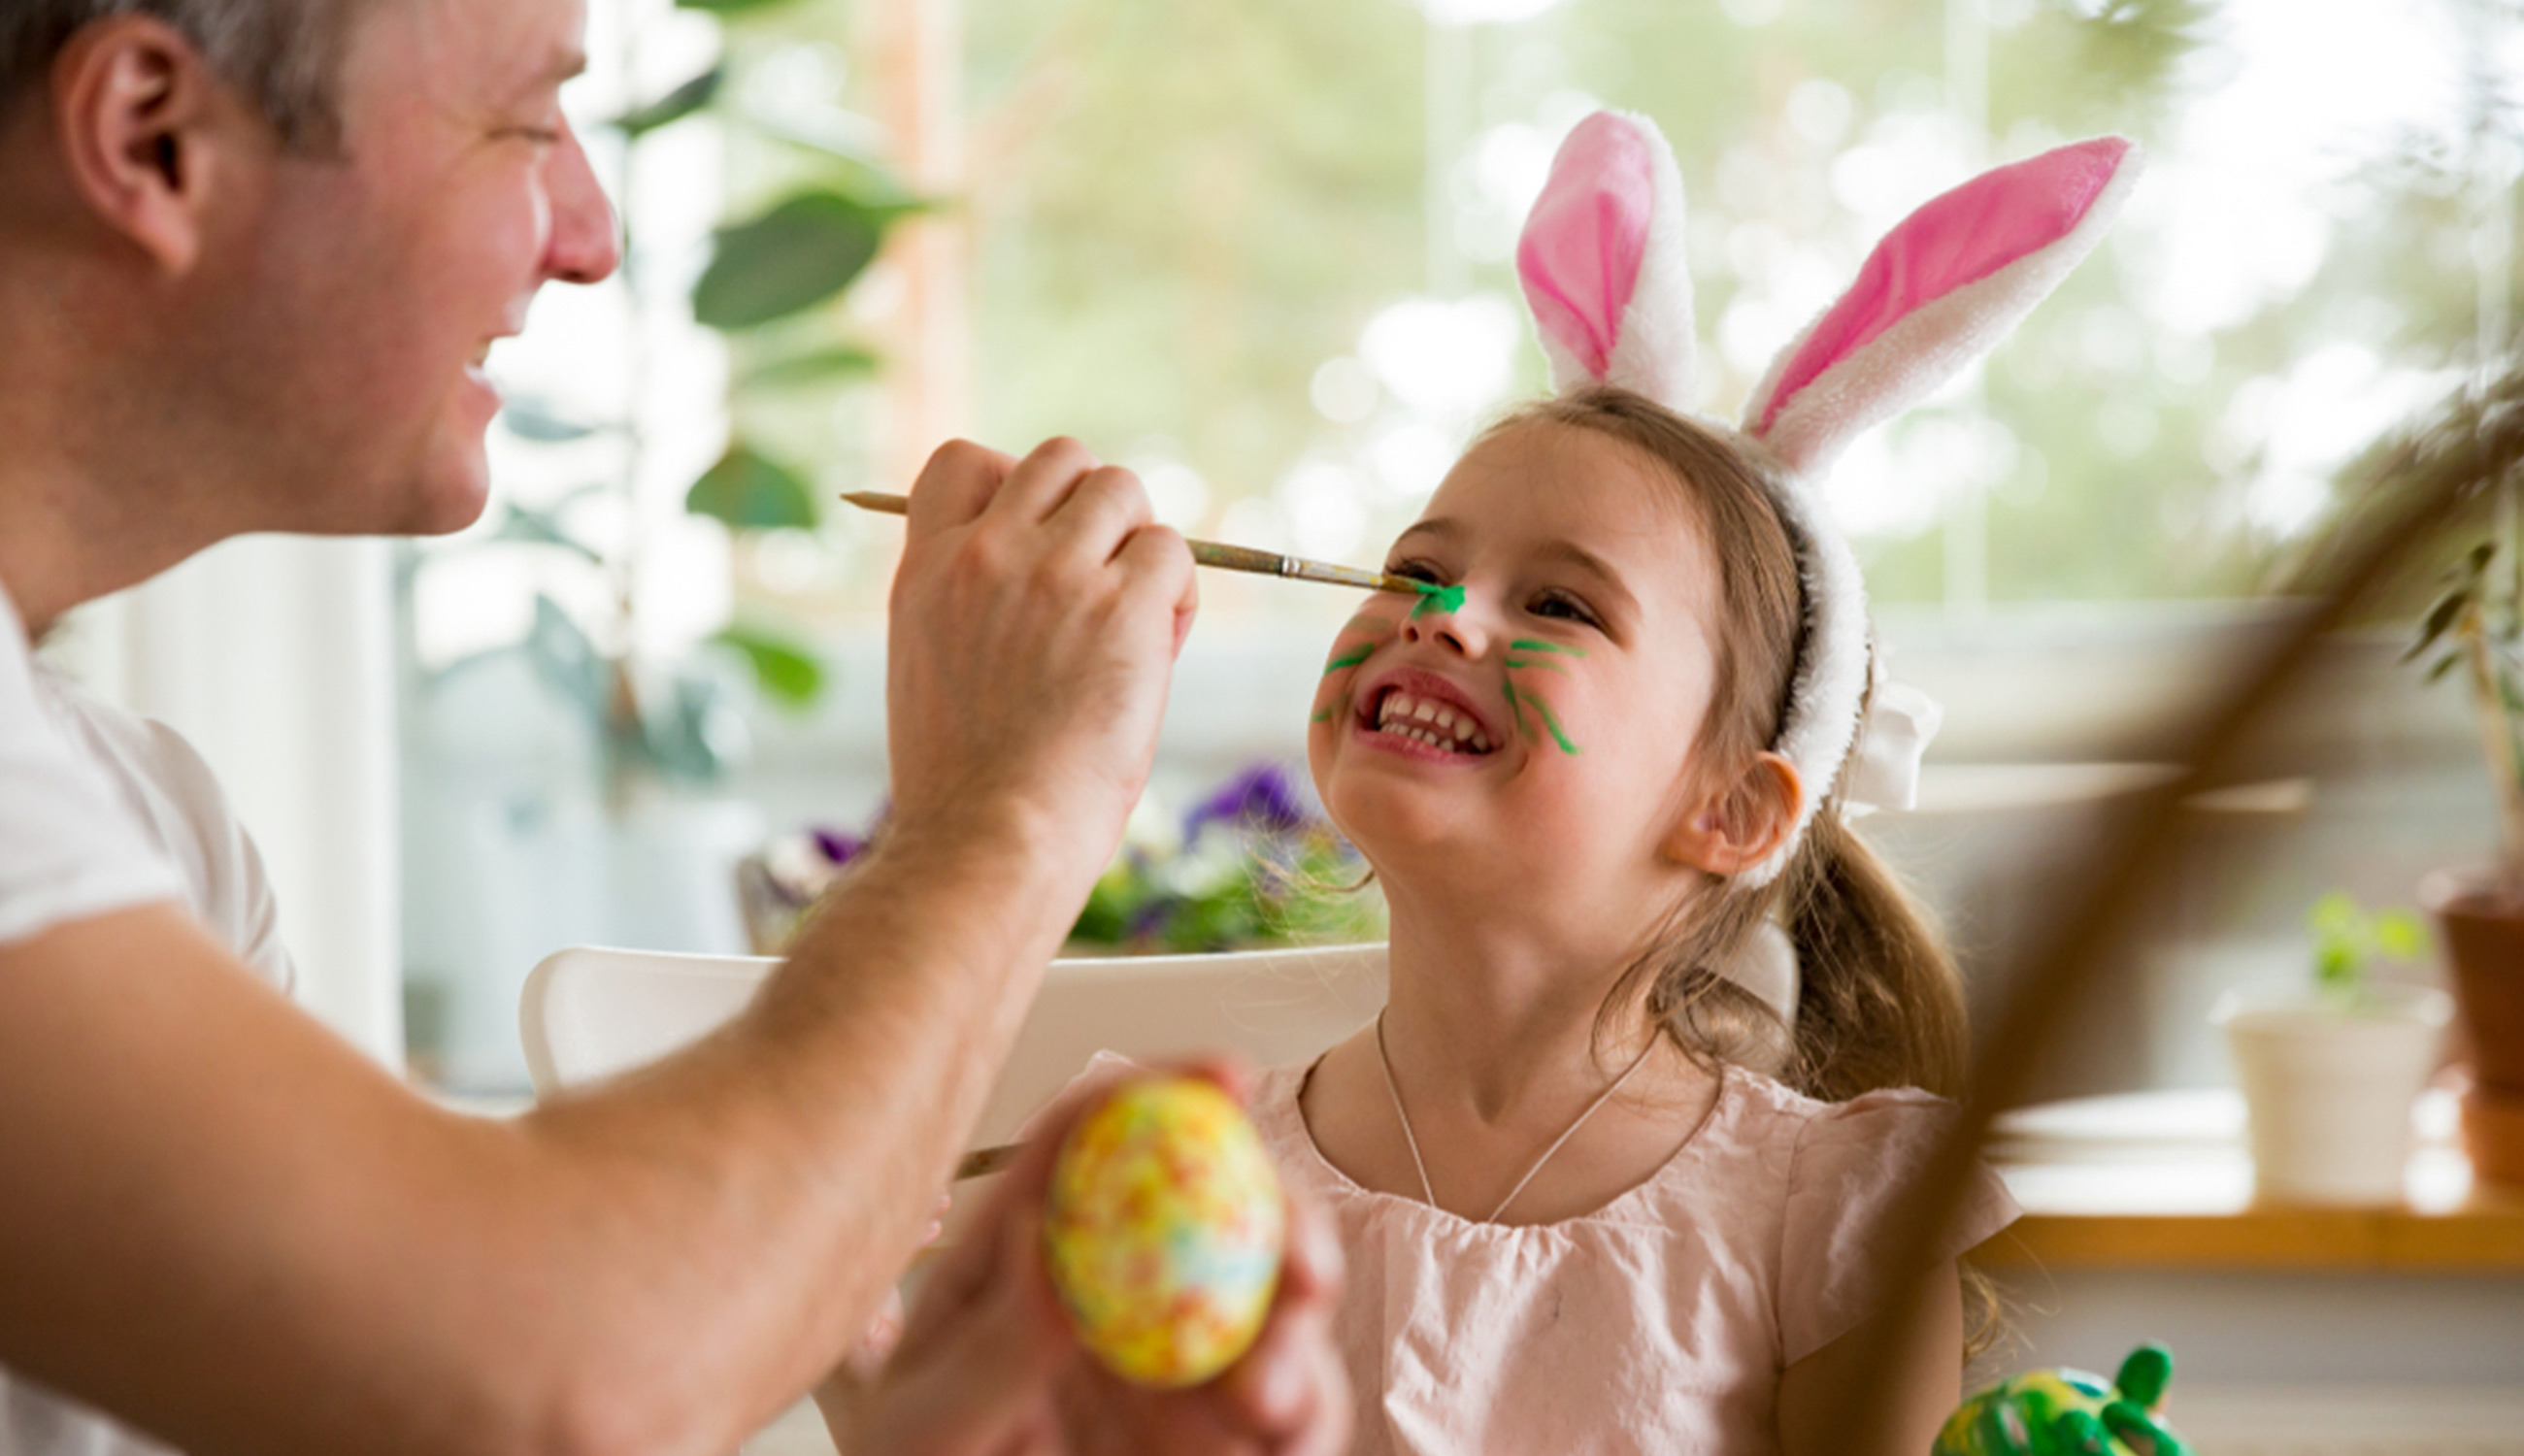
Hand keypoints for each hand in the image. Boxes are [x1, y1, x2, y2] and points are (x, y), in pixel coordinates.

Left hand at [841, 1066, 1349, 1455]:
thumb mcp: (921, 1425)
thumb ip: (984, 1345)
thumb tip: (1043, 1233)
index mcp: (1030, 1256)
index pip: (1096, 1142)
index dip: (1165, 1088)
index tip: (1229, 1077)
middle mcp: (1120, 1291)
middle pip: (1225, 1209)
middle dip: (1287, 1220)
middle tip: (1300, 1271)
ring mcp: (1180, 1362)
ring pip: (1278, 1311)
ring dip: (1297, 1340)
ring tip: (1266, 1400)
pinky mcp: (1222, 1433)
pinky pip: (1298, 1411)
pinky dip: (1308, 1416)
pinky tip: (1279, 1437)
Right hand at [883, 437, 1198, 875]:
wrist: (990, 838)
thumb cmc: (966, 786)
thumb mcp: (930, 667)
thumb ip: (969, 602)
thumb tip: (1044, 571)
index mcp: (926, 568)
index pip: (964, 460)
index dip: (1014, 484)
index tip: (1037, 541)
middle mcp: (987, 554)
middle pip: (1062, 459)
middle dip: (1094, 509)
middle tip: (1102, 585)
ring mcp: (1055, 573)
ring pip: (1124, 490)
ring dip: (1141, 546)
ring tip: (1135, 622)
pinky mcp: (1123, 607)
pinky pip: (1175, 554)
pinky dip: (1178, 595)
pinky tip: (1158, 651)